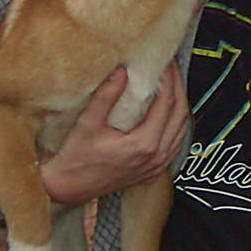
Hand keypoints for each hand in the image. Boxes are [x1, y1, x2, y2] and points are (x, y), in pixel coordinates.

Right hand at [39, 61, 189, 207]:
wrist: (68, 188)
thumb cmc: (75, 160)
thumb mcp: (88, 123)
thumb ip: (106, 95)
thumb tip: (121, 70)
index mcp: (144, 145)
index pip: (167, 103)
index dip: (168, 78)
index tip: (163, 62)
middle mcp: (156, 157)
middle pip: (180, 114)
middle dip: (178, 86)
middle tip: (170, 67)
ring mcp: (157, 166)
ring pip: (182, 129)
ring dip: (179, 104)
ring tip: (170, 84)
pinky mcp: (153, 171)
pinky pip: (175, 143)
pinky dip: (176, 124)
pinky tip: (168, 112)